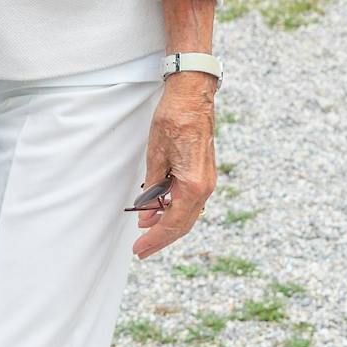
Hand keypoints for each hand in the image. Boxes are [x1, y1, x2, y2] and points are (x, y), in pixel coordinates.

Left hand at [131, 76, 216, 258]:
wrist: (193, 95)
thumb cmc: (174, 119)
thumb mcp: (155, 154)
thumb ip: (153, 185)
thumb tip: (148, 211)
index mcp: (193, 185)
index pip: (173, 222)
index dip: (155, 238)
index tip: (140, 249)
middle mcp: (205, 187)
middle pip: (183, 224)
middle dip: (161, 238)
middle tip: (141, 250)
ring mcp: (207, 181)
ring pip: (187, 214)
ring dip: (167, 226)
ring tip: (146, 233)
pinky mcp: (204, 174)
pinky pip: (189, 201)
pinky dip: (174, 211)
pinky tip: (158, 212)